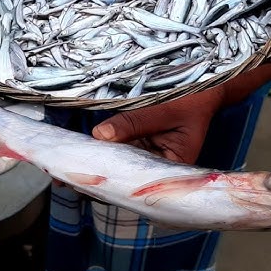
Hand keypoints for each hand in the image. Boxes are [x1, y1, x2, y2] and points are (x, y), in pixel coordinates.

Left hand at [52, 87, 224, 187]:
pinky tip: (77, 150)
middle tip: (60, 180)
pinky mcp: (140, 139)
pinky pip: (117, 146)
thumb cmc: (195, 98)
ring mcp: (147, 152)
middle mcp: (158, 165)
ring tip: (59, 171)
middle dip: (92, 179)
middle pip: (122, 176)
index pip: (135, 183)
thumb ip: (132, 122)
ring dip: (91, 165)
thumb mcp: (163, 110)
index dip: (107, 186)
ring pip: (116, 163)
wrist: (210, 84)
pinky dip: (99, 148)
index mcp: (172, 168)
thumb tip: (98, 136)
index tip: (80, 185)